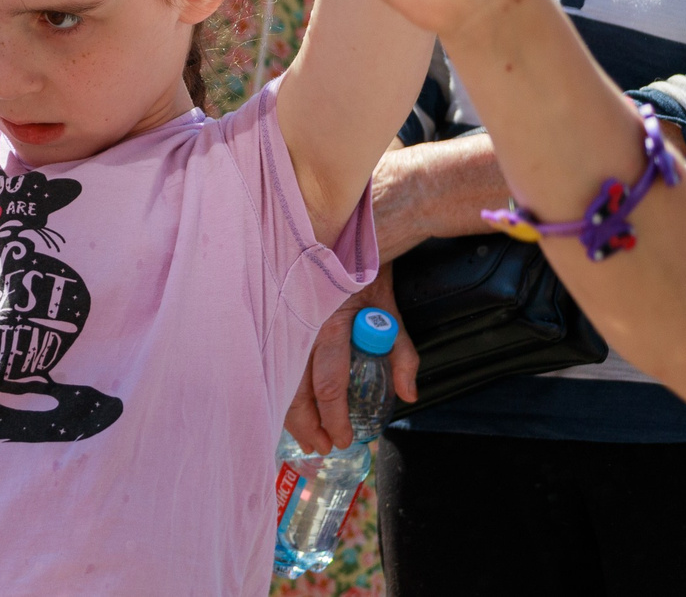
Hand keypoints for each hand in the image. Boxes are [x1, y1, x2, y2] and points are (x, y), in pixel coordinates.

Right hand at [284, 267, 419, 453]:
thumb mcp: (391, 313)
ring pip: (280, 379)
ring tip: (305, 437)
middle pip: (295, 389)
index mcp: (331, 326)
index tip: (344, 439)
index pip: (329, 385)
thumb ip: (402, 355)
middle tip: (321, 447)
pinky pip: (277, 363)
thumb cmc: (368, 275)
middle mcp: (302, 328)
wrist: (341, 238)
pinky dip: (282, 388)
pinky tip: (287, 405)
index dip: (334, 418)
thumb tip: (409, 395)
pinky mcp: (281, 321)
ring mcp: (287, 324)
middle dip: (307, 425)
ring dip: (291, 413)